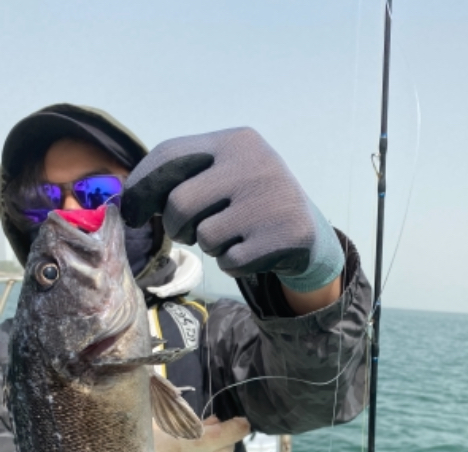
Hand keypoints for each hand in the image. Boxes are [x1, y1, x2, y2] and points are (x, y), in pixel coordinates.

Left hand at [121, 128, 343, 292]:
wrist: (308, 231)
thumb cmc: (250, 203)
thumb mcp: (224, 175)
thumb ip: (184, 177)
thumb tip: (128, 199)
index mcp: (235, 141)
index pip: (170, 156)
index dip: (141, 187)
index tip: (132, 213)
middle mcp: (254, 164)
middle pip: (180, 203)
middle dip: (177, 227)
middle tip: (189, 233)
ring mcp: (270, 199)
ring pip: (206, 237)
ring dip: (210, 246)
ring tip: (232, 237)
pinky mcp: (283, 235)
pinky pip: (231, 261)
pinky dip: (233, 263)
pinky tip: (251, 251)